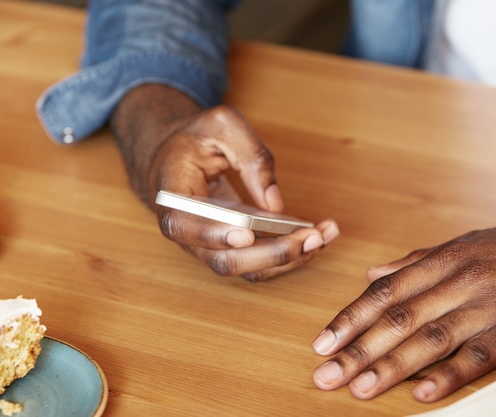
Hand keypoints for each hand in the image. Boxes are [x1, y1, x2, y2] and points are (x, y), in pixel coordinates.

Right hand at [111, 84, 338, 280]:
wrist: (175, 157)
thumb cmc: (194, 139)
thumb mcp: (221, 126)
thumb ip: (251, 156)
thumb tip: (274, 204)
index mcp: (171, 198)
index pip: (185, 226)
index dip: (215, 235)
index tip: (247, 232)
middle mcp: (187, 232)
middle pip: (225, 261)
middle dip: (271, 254)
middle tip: (309, 237)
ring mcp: (208, 246)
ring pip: (247, 270)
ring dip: (288, 258)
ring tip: (323, 235)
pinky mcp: (231, 248)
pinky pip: (259, 262)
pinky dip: (290, 253)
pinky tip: (318, 234)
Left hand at [312, 218, 495, 401]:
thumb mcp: (461, 246)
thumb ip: (414, 262)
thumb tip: (373, 273)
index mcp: (442, 262)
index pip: (385, 292)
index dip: (351, 318)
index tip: (324, 342)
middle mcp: (459, 283)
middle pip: (399, 319)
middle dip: (359, 349)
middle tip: (328, 373)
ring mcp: (487, 309)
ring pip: (431, 340)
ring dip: (392, 367)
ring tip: (361, 387)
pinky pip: (478, 358)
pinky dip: (449, 376)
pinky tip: (422, 393)